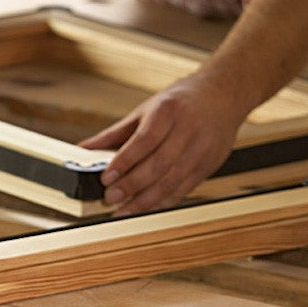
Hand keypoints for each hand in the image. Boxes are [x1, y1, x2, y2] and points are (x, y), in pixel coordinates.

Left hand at [79, 72, 248, 215]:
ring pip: (172, 181)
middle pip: (158, 164)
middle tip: (111, 198)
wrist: (223, 95)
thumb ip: (115, 133)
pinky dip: (163, 201)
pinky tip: (146, 207)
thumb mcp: (146, 110)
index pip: (144, 140)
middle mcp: (188, 129)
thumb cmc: (180, 102)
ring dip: (146, 200)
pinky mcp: (209, 165)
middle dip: (132, 185)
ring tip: (124, 210)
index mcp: (168, 111)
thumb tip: (84, 149)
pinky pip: (184, 189)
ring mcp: (202, 149)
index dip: (124, 162)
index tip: (106, 178)